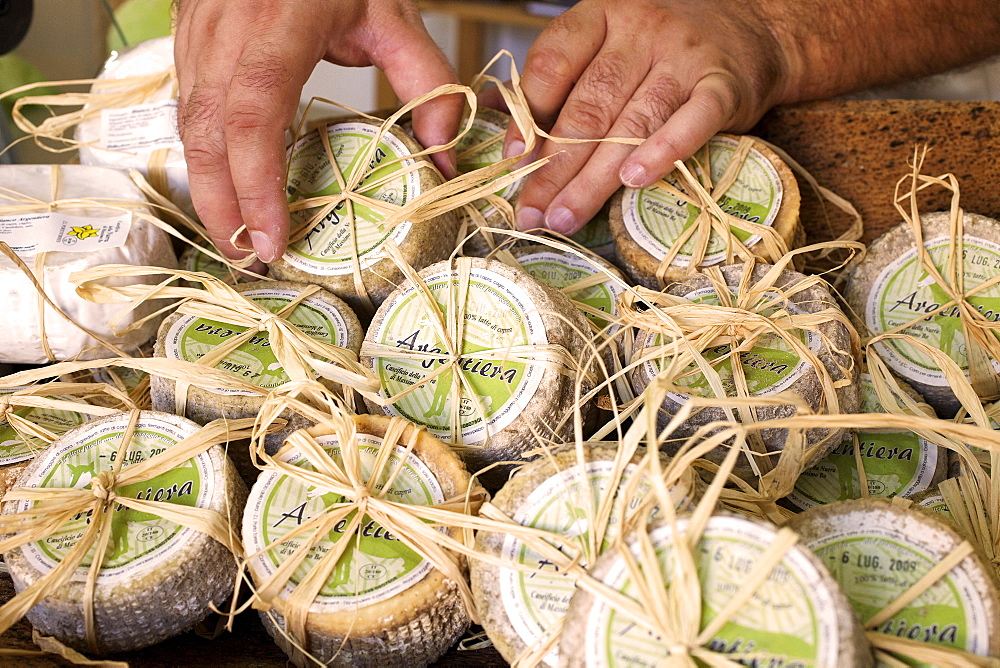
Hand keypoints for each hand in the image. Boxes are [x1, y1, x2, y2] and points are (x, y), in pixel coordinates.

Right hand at [174, 0, 462, 262]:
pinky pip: (189, 103)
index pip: (255, 116)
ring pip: (189, 121)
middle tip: (247, 258)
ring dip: (207, 186)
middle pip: (208, 132)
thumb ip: (427, 84)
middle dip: (221, 205)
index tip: (272, 237)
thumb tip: (443, 159)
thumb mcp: (395, 16)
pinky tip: (224, 185)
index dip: (257, 185)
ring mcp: (199, 29)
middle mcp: (227, 28)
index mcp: (279, 24)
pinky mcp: (188, 35)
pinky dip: (204, 153)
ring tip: (236, 234)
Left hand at [505, 0, 788, 235]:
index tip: (512, 161)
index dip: (528, 116)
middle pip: (588, 108)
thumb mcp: (608, 42)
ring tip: (565, 216)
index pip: (553, 63)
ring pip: (630, 125)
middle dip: (554, 167)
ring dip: (593, 178)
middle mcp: (641, 32)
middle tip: (531, 211)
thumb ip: (557, 77)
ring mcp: (684, 58)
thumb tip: (493, 110)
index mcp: (602, 17)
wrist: (754, 27)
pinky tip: (633, 182)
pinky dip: (662, 153)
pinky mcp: (722, 87)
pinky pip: (690, 123)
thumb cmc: (663, 46)